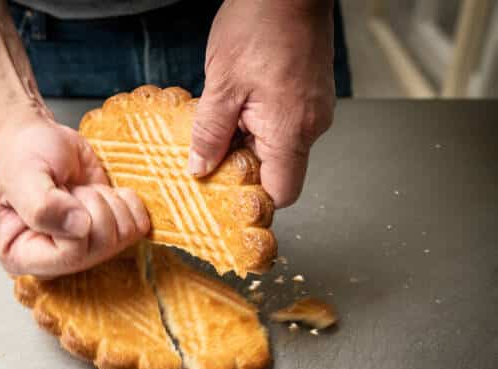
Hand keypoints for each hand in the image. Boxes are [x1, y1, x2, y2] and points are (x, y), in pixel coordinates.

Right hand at [0, 112, 149, 278]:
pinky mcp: (110, 234)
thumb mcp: (23, 174)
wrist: (40, 139)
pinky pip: (138, 227)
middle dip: (92, 203)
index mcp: (22, 256)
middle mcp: (56, 262)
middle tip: (69, 188)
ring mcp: (86, 251)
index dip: (76, 217)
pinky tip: (103, 191)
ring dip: (107, 200)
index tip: (60, 192)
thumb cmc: (22, 156)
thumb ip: (42, 206)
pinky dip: (127, 200)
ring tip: (81, 189)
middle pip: (102, 246)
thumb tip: (82, 228)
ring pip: (123, 236)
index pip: (70, 256)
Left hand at [188, 0, 335, 207]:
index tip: (222, 192)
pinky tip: (239, 105)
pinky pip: (284, 125)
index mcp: (291, 130)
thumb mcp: (222, 83)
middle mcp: (311, 126)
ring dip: (248, 142)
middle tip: (210, 153)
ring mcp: (314, 110)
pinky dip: (260, 124)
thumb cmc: (261, 24)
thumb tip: (200, 169)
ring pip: (279, 147)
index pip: (281, 193)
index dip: (252, 198)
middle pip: (278, 171)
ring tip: (223, 120)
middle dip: (242, 166)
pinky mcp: (311, 96)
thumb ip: (211, 133)